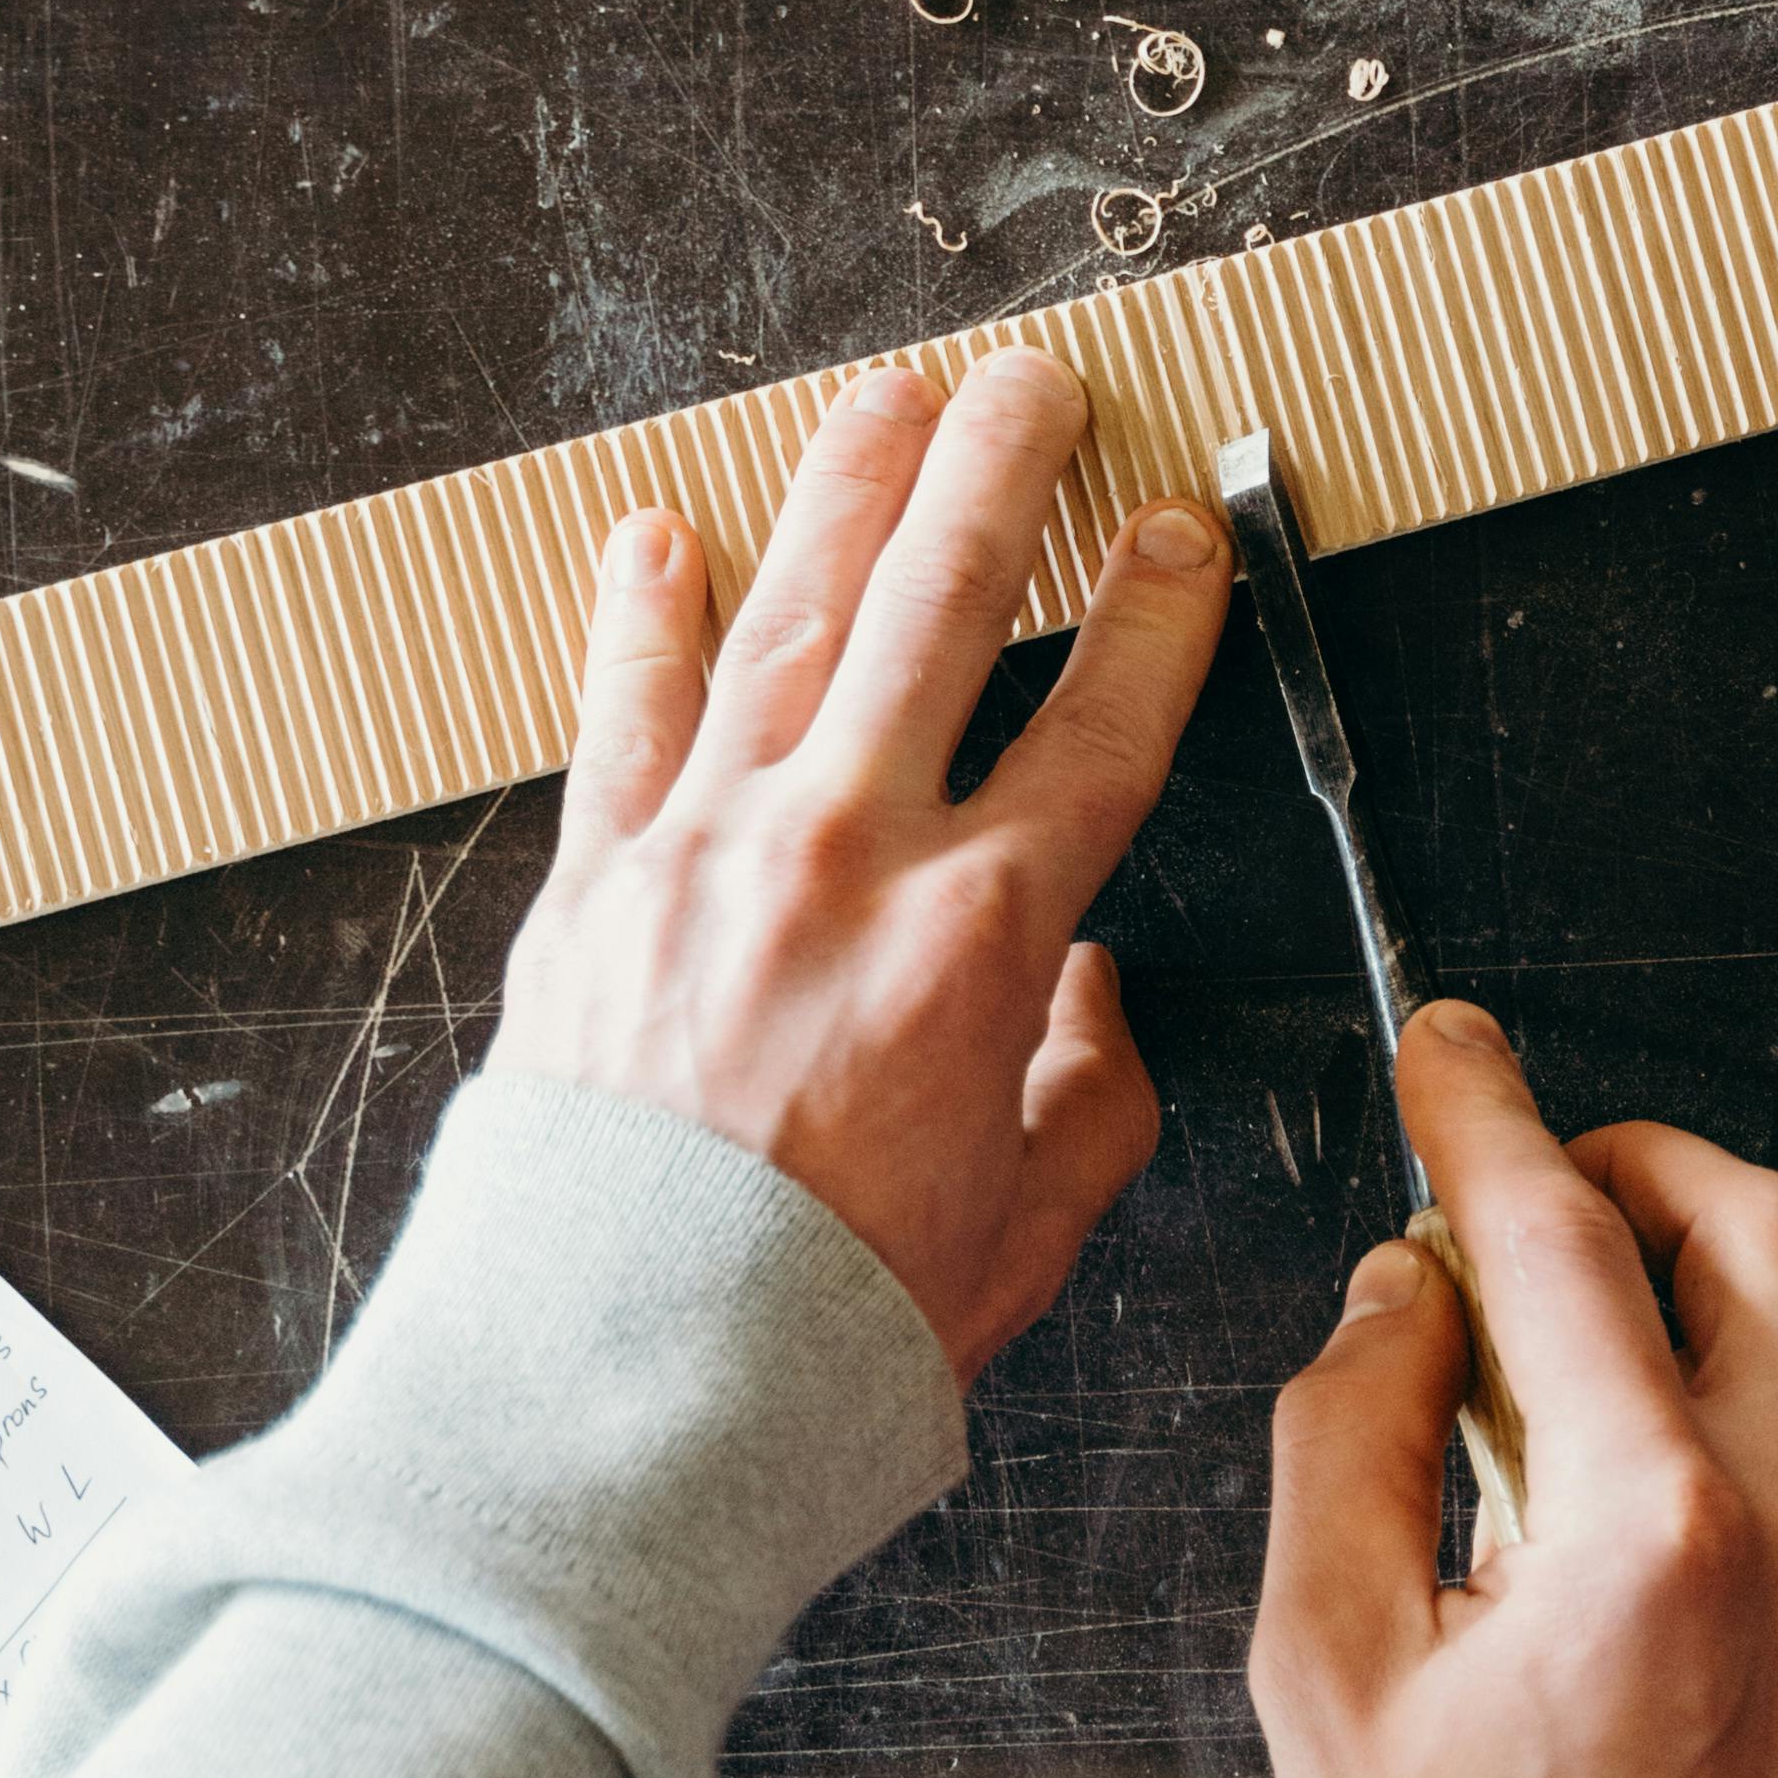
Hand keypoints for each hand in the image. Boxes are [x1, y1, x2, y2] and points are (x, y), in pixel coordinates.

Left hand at [489, 353, 1230, 1379]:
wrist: (619, 1390)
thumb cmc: (825, 1330)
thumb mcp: (1031, 1227)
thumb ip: (1089, 1093)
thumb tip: (1086, 1001)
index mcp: (978, 938)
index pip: (1105, 725)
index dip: (1161, 615)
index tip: (1185, 536)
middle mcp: (844, 855)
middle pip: (946, 605)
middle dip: (1006, 471)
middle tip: (1042, 387)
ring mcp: (705, 850)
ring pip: (792, 615)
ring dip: (849, 492)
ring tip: (888, 402)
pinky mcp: (592, 883)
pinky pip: (623, 712)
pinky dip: (641, 616)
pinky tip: (658, 537)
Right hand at [1249, 1003, 1777, 1777]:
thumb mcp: (1331, 1676)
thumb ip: (1350, 1442)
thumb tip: (1401, 1296)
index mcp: (1654, 1530)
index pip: (1563, 1236)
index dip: (1486, 1114)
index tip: (1448, 1044)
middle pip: (1761, 1229)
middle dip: (1639, 1163)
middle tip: (1533, 1184)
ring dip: (1669, 1312)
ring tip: (1536, 1395)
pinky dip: (1704, 1443)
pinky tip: (1596, 1540)